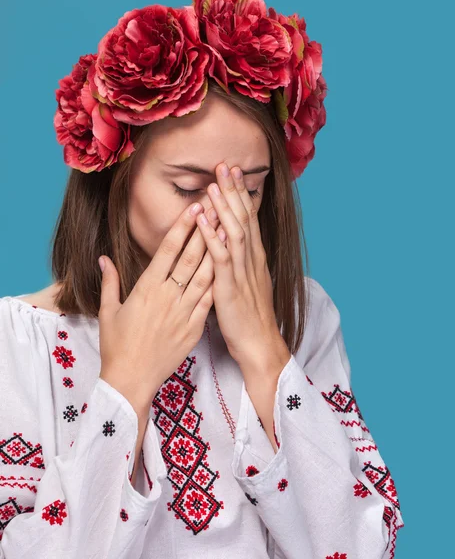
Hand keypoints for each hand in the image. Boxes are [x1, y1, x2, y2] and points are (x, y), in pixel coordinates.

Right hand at [97, 202, 225, 414]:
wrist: (131, 380)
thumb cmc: (117, 346)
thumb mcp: (109, 311)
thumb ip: (110, 281)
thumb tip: (104, 258)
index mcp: (146, 288)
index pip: (168, 250)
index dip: (183, 226)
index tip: (194, 207)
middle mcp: (168, 296)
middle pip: (191, 257)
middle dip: (205, 229)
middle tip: (217, 207)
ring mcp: (184, 312)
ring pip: (205, 276)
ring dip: (218, 251)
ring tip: (228, 229)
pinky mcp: (194, 328)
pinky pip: (210, 300)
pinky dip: (219, 282)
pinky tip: (229, 266)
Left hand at [195, 162, 290, 376]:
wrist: (259, 344)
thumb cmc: (251, 316)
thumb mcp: (249, 282)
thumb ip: (241, 260)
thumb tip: (233, 243)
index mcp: (254, 258)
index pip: (248, 219)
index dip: (240, 194)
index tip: (232, 173)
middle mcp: (251, 260)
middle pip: (243, 218)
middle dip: (233, 191)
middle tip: (225, 165)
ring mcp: (241, 272)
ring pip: (234, 232)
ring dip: (223, 207)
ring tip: (214, 185)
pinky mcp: (229, 287)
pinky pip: (220, 257)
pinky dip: (212, 236)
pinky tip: (203, 220)